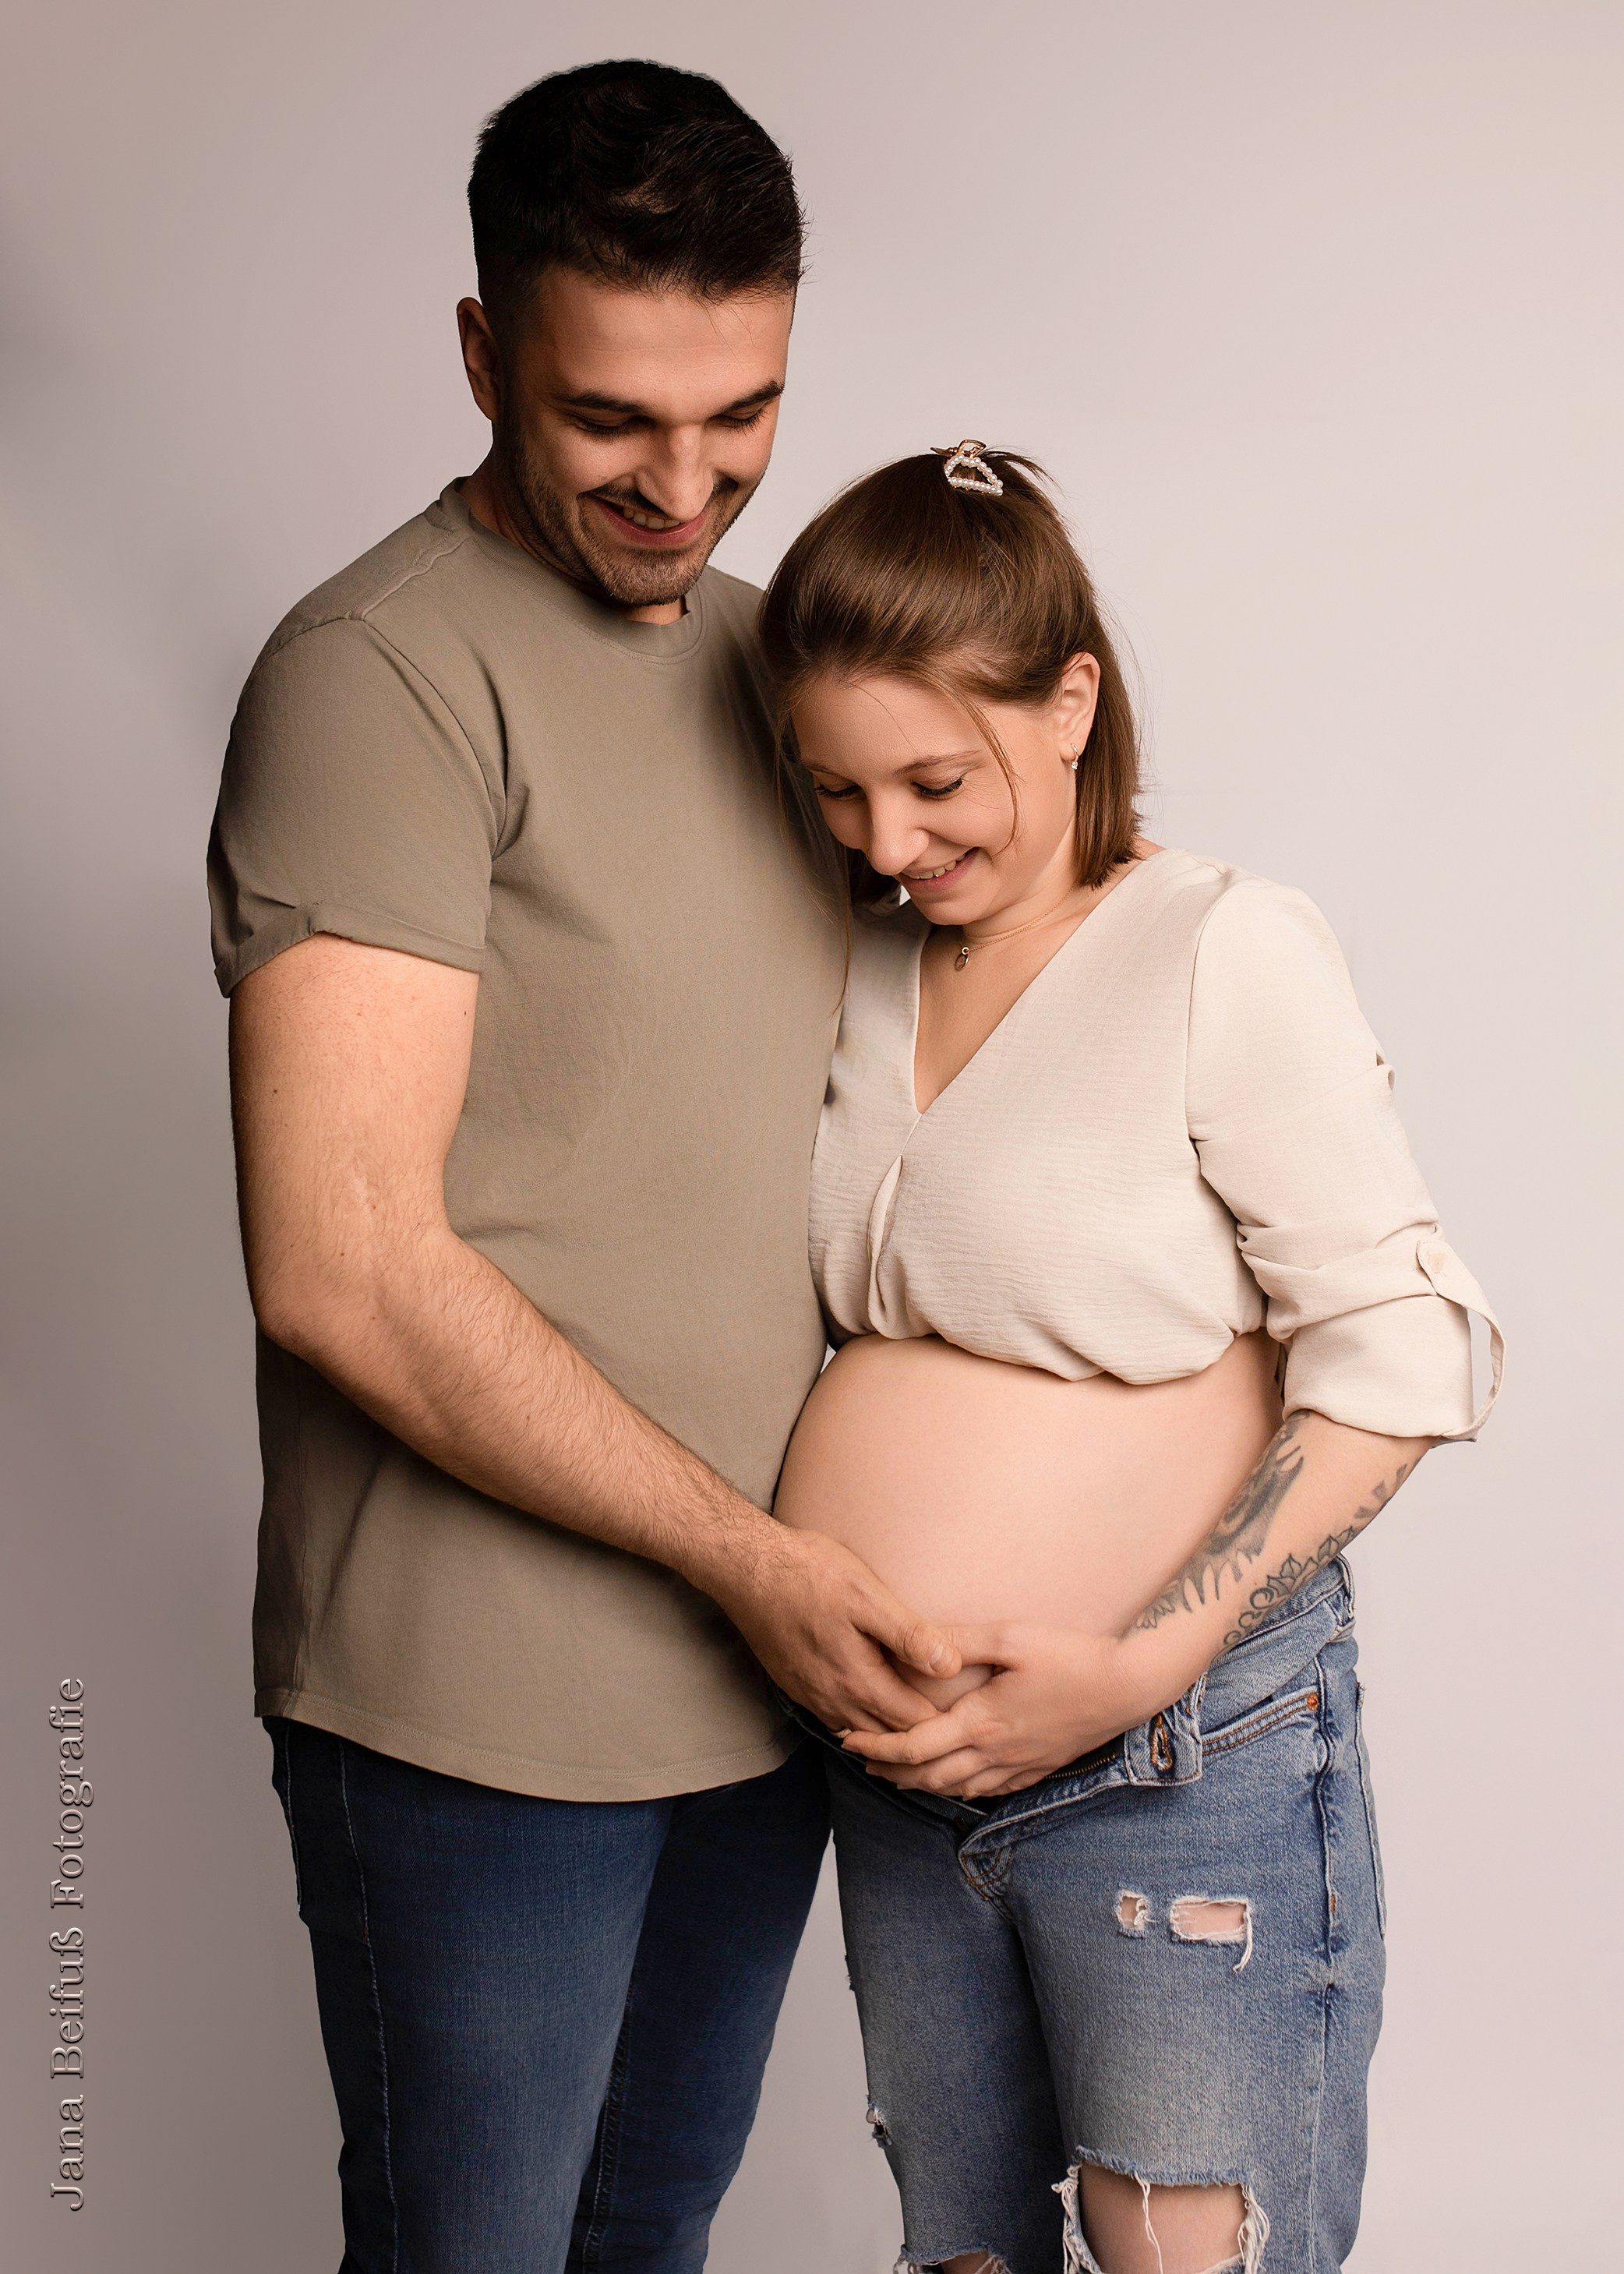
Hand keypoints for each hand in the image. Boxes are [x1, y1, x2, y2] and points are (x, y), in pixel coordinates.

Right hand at [706, 1526, 960, 1734]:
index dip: (945, 1721)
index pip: (914, 1724)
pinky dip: (859, 1719)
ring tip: (920, 1722)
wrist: (746, 1567)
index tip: (969, 1713)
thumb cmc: (809, 1572)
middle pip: (888, 1736)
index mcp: (857, 1681)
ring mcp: (810, 1695)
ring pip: (860, 1731)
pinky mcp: (795, 1685)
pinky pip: (835, 1718)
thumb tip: (951, 1667)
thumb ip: (909, 1635)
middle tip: (954, 1726)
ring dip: (888, 1731)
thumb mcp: (868, 1596)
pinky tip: (872, 1702)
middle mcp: (832, 1699)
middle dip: (920, 1735)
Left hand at [839, 1623, 1161, 1796]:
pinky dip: (959, 1790)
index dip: (875, 1748)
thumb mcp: (1011, 1637)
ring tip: (892, 1775)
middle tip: (857, 1760)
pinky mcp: (1038, 1770)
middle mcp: (995, 1753)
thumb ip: (961, 1641)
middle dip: (887, 1772)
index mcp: (982, 1722)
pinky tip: (952, 1783)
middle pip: (927, 1776)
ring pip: (955, 1789)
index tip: (846, 1740)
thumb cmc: (1072, 1655)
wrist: (1129, 1686)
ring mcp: (1018, 1767)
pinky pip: (989, 1792)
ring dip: (917, 1785)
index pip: (913, 1746)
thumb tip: (921, 1645)